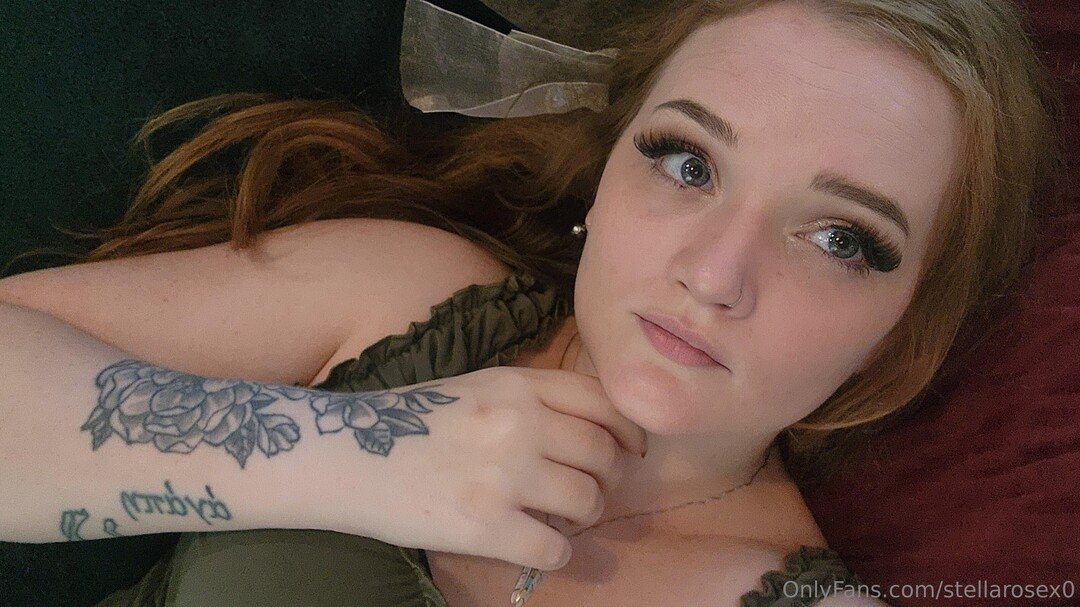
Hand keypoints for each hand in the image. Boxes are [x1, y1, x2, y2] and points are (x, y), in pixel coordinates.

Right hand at [334, 366, 645, 570]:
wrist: (344, 454)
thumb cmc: (411, 420)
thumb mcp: (477, 386)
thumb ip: (533, 398)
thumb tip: (595, 428)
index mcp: (516, 385)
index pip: (604, 402)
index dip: (628, 430)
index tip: (629, 450)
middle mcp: (518, 424)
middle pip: (603, 453)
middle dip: (607, 477)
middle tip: (590, 490)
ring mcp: (502, 476)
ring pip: (588, 500)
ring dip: (585, 515)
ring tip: (562, 516)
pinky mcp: (483, 527)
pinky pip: (555, 548)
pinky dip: (557, 552)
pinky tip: (538, 544)